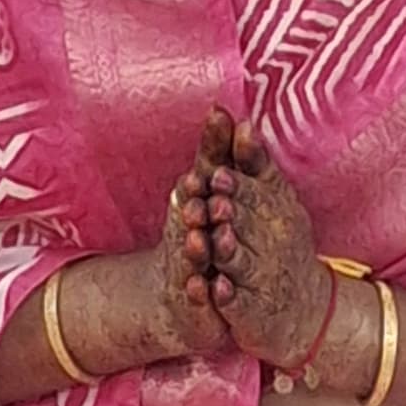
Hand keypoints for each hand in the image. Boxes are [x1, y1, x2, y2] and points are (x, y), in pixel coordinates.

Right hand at [159, 123, 232, 358]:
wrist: (183, 292)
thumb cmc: (200, 229)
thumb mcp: (210, 188)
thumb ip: (217, 150)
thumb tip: (222, 106)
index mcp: (192, 205)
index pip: (195, 189)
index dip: (198, 181)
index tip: (201, 173)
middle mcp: (186, 233)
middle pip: (188, 220)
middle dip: (193, 209)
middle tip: (200, 201)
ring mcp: (187, 266)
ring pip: (191, 256)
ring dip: (193, 248)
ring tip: (199, 240)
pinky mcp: (194, 298)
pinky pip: (196, 295)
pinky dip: (197, 292)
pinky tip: (201, 288)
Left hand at [202, 116, 334, 366]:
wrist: (304, 310)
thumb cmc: (280, 243)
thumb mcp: (273, 200)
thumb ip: (252, 162)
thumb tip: (238, 119)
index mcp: (274, 211)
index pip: (255, 193)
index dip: (237, 185)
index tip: (218, 174)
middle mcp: (271, 242)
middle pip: (246, 224)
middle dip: (231, 213)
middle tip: (214, 203)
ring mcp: (262, 277)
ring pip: (241, 260)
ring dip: (227, 250)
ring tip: (216, 240)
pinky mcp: (253, 311)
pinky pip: (239, 303)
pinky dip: (228, 297)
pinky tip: (216, 289)